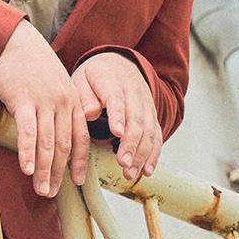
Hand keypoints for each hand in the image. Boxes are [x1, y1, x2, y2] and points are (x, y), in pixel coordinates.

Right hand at [0, 17, 93, 197]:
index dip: (80, 161)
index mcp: (71, 99)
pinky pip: (28, 131)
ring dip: (44, 170)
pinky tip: (27, 168)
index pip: (80, 136)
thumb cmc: (28, 62)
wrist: (11, 40)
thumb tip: (53, 129)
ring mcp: (44, 101)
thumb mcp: (52, 81)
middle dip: (58, 173)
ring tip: (40, 189)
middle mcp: (62, 102)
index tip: (78, 181)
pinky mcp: (23, 99)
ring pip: (47, 143)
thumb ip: (56, 104)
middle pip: (64, 145)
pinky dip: (28, 152)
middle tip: (51, 193)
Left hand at [72, 52, 161, 184]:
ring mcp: (146, 105)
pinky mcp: (151, 116)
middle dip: (131, 144)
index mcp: (112, 82)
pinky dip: (153, 154)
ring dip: (142, 154)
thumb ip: (84, 96)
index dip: (118, 116)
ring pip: (149, 130)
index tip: (117, 132)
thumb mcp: (82, 78)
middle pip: (136, 119)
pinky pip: (156, 136)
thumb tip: (89, 113)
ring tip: (130, 173)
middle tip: (123, 164)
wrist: (120, 64)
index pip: (117, 99)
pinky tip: (146, 170)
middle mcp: (134, 93)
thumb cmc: (95, 76)